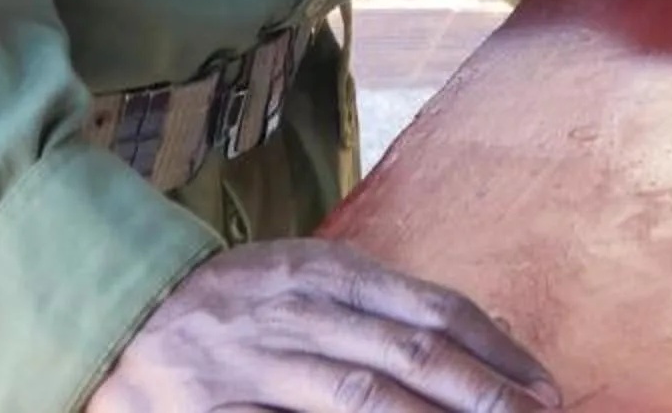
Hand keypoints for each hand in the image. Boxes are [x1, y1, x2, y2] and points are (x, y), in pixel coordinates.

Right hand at [88, 239, 556, 411]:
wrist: (128, 303)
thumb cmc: (242, 294)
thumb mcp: (315, 273)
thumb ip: (384, 303)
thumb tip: (475, 336)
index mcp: (335, 273)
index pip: (436, 309)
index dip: (496, 349)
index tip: (543, 383)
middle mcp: (306, 311)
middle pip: (412, 352)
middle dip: (482, 390)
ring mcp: (262, 362)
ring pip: (361, 393)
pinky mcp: (220, 408)